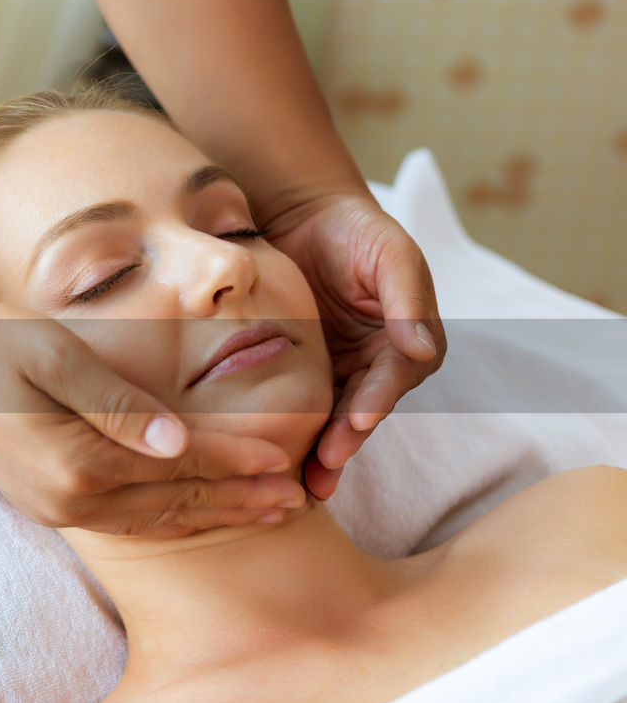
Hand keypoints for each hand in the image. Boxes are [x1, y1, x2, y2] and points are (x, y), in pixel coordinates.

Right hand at [0, 301, 308, 536]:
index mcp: (76, 462)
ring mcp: (56, 509)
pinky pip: (125, 521)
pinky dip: (170, 518)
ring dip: (210, 515)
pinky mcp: (48, 505)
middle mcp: (69, 500)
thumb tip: (177, 442)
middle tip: (294, 501)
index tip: (285, 460)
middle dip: (237, 501)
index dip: (235, 463)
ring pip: (154, 520)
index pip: (178, 467)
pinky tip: (196, 511)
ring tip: (262, 513)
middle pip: (174, 504)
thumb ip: (117, 402)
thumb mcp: (56, 355)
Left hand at [264, 192, 446, 498]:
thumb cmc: (356, 230)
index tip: (358, 419)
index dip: (378, 398)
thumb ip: (407, 298)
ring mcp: (343, 373)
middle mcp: (380, 364)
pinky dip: (294, 434)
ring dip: (323, 452)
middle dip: (347, 439)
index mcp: (409, 339)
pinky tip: (278, 462)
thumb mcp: (390, 254)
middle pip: (365, 408)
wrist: (304, 218)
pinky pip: (302, 407)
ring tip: (306, 484)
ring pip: (334, 418)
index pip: (395, 375)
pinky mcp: (306, 375)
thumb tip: (424, 348)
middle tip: (325, 465)